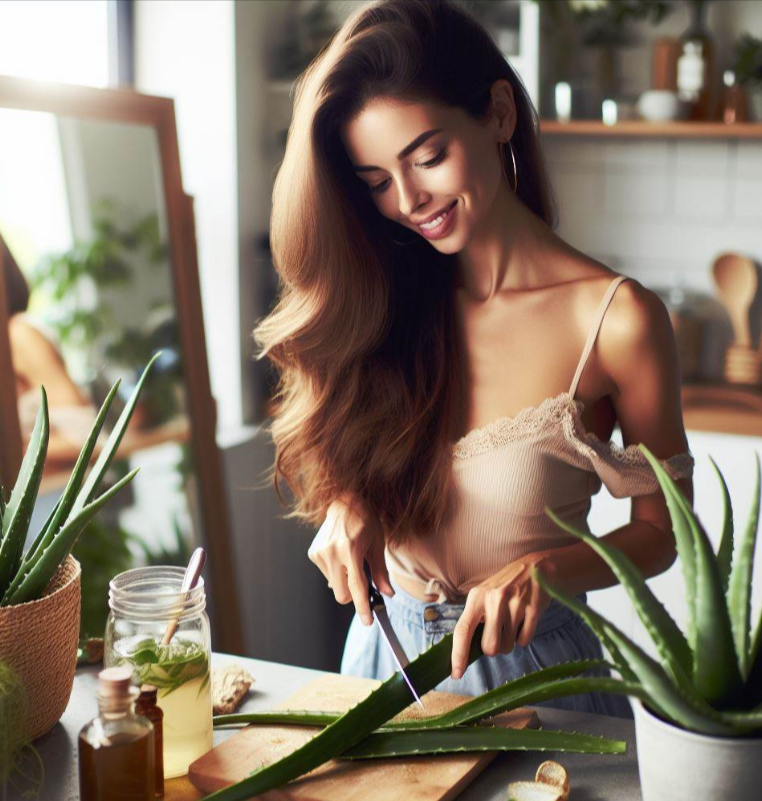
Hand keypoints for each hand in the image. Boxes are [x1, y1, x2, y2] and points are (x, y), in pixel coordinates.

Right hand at [308, 493, 393, 625]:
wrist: (344, 500)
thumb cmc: (365, 520)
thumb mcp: (378, 544)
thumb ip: (381, 571)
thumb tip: (387, 593)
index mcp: (351, 549)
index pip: (357, 587)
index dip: (362, 607)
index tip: (368, 621)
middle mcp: (332, 552)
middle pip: (342, 594)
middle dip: (353, 594)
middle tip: (362, 579)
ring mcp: (320, 553)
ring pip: (334, 586)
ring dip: (344, 580)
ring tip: (350, 558)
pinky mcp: (313, 553)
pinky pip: (327, 575)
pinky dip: (336, 571)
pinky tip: (340, 554)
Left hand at [450, 553, 556, 678]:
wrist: (534, 567)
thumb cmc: (504, 586)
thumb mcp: (484, 595)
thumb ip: (475, 618)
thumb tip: (466, 650)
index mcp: (476, 598)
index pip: (463, 630)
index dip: (458, 655)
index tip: (456, 674)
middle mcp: (493, 600)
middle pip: (489, 647)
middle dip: (494, 648)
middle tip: (498, 634)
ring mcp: (514, 604)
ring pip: (508, 646)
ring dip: (509, 642)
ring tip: (512, 623)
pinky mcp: (533, 609)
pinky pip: (524, 641)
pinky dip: (523, 637)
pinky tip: (524, 621)